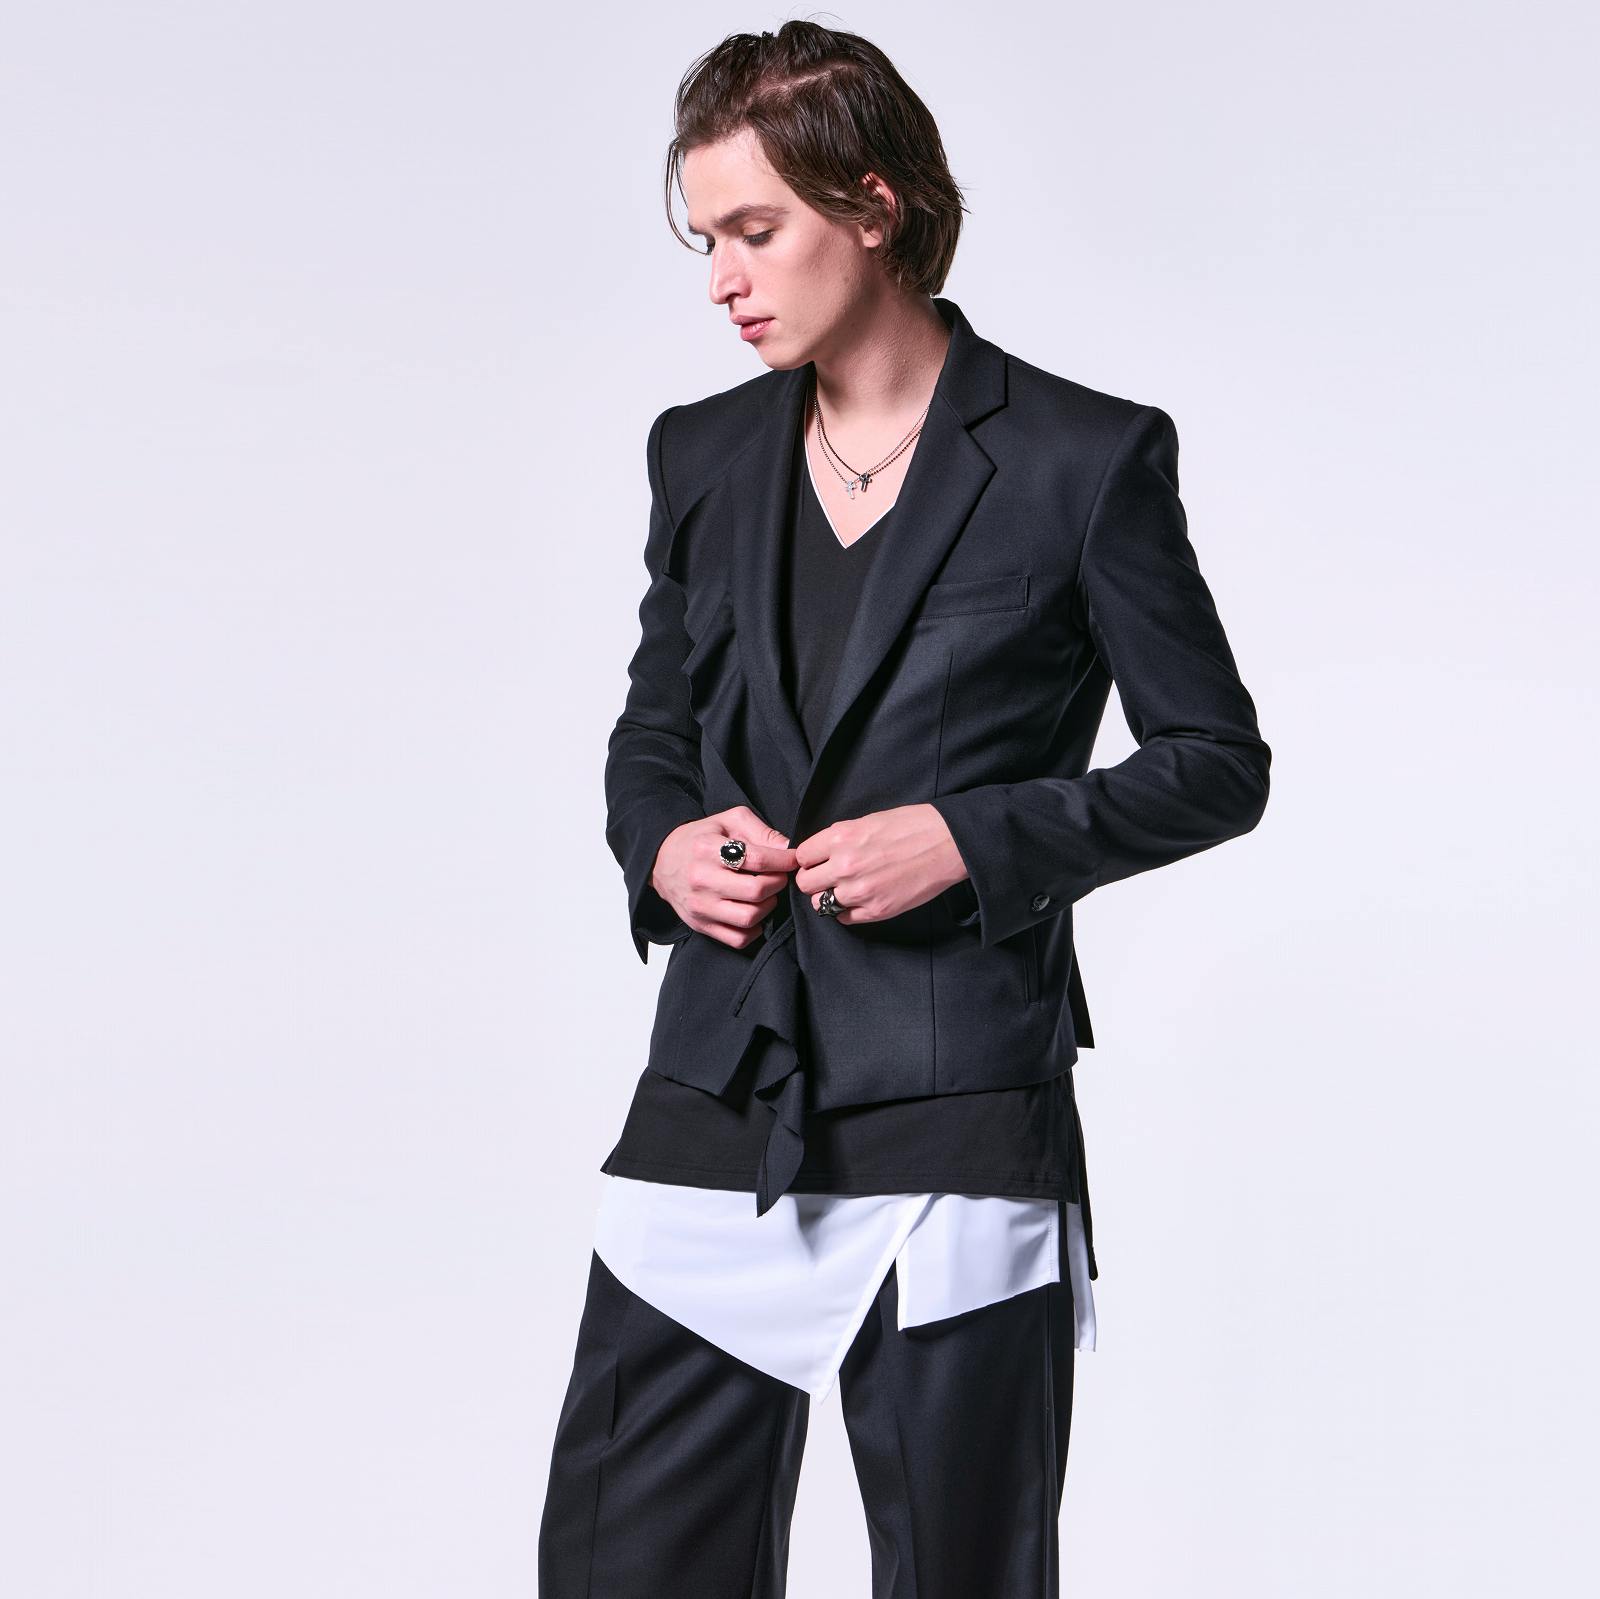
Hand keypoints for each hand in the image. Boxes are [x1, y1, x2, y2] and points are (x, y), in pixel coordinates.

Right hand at [650, 805, 797, 948]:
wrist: (661, 861)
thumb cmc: (699, 840)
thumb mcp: (728, 821)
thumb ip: (760, 831)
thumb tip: (788, 848)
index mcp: (708, 849)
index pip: (757, 859)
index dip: (783, 860)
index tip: (792, 859)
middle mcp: (701, 879)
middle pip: (756, 890)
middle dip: (778, 882)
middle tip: (778, 875)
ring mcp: (700, 906)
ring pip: (750, 917)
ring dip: (768, 905)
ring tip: (766, 893)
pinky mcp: (701, 925)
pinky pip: (738, 938)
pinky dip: (754, 929)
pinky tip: (753, 911)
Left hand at [791, 803, 968, 925]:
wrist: (947, 843)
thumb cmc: (912, 826)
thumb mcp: (868, 821)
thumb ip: (840, 838)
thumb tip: (821, 852)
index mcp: (840, 837)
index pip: (801, 857)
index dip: (809, 860)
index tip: (817, 861)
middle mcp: (844, 865)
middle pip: (805, 883)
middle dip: (814, 880)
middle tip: (828, 877)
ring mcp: (859, 891)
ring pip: (820, 904)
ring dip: (829, 897)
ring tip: (847, 888)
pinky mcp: (876, 910)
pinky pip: (844, 918)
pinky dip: (848, 911)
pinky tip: (861, 899)